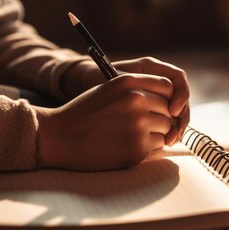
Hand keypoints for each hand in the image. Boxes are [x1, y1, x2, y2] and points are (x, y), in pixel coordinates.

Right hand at [61, 57, 189, 145]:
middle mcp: (136, 100)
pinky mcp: (137, 148)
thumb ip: (138, 89)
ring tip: (133, 134)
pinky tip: (128, 145)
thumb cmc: (84, 112)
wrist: (58, 136)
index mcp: (128, 81)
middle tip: (142, 124)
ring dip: (156, 133)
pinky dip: (148, 147)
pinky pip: (158, 146)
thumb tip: (170, 99)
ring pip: (167, 128)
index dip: (167, 97)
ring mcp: (138, 125)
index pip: (168, 85)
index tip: (160, 105)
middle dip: (161, 117)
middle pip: (169, 109)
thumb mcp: (109, 89)